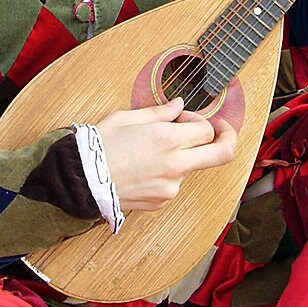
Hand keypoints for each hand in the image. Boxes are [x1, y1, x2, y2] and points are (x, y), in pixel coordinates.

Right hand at [96, 98, 236, 213]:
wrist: (80, 180)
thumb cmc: (98, 146)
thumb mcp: (126, 118)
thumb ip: (160, 112)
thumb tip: (179, 105)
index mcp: (167, 139)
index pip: (207, 129)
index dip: (201, 120)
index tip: (188, 119)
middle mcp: (175, 164)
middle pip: (221, 154)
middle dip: (228, 139)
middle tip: (224, 132)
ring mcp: (170, 186)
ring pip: (190, 167)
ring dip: (181, 157)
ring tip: (148, 153)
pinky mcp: (162, 201)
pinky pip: (173, 183)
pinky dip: (165, 173)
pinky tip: (141, 168)